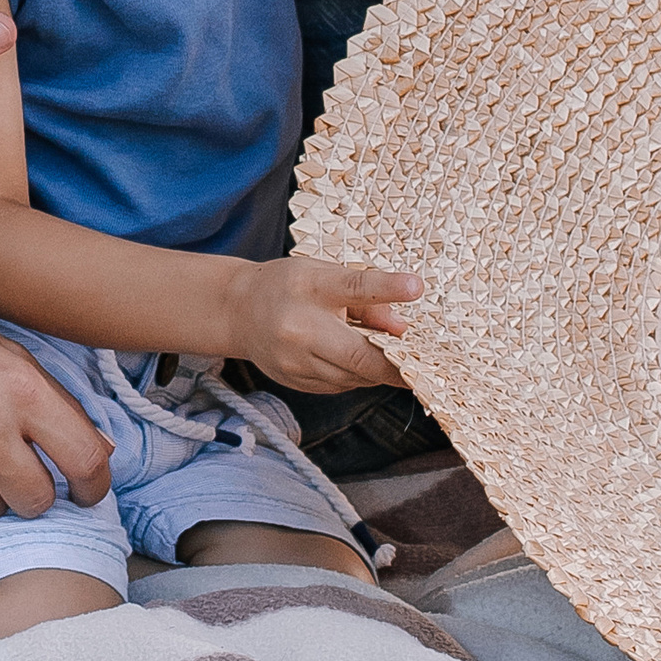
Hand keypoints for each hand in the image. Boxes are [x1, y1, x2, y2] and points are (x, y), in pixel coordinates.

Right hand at [227, 254, 421, 394]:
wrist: (238, 311)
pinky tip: (352, 361)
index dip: (387, 288)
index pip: (354, 287)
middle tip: (422, 368)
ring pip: (353, 376)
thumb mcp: (324, 275)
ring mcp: (295, 360)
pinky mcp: (295, 381)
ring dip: (375, 370)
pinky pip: (339, 385)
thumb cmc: (289, 286)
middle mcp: (300, 326)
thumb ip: (366, 298)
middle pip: (358, 354)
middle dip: (395, 366)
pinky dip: (355, 376)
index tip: (416, 287)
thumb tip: (403, 329)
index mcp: (310, 287)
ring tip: (385, 356)